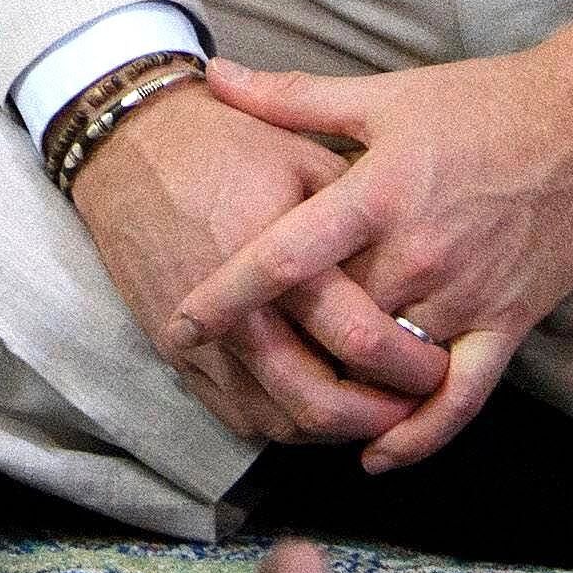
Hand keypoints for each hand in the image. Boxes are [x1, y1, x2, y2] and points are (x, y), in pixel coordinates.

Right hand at [69, 82, 452, 444]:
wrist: (128, 145)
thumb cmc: (224, 142)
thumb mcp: (303, 157)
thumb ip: (359, 217)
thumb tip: (418, 270)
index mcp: (278, 254)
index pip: (358, 336)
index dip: (411, 365)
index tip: (443, 364)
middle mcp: (239, 309)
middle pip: (320, 400)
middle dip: (381, 415)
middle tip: (417, 403)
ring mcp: (203, 341)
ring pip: (283, 422)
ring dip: (338, 430)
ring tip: (378, 411)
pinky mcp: (177, 356)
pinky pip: (243, 418)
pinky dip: (288, 427)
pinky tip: (320, 407)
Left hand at [169, 3, 572, 472]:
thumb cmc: (483, 103)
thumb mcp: (384, 95)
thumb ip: (294, 97)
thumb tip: (215, 74)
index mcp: (378, 195)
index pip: (288, 255)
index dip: (229, 292)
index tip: (182, 322)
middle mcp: (418, 254)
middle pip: (331, 320)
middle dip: (278, 346)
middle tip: (223, 369)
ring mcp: (466, 295)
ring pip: (386, 364)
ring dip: (338, 390)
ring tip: (282, 408)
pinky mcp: (508, 323)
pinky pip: (461, 396)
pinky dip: (420, 434)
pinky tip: (378, 456)